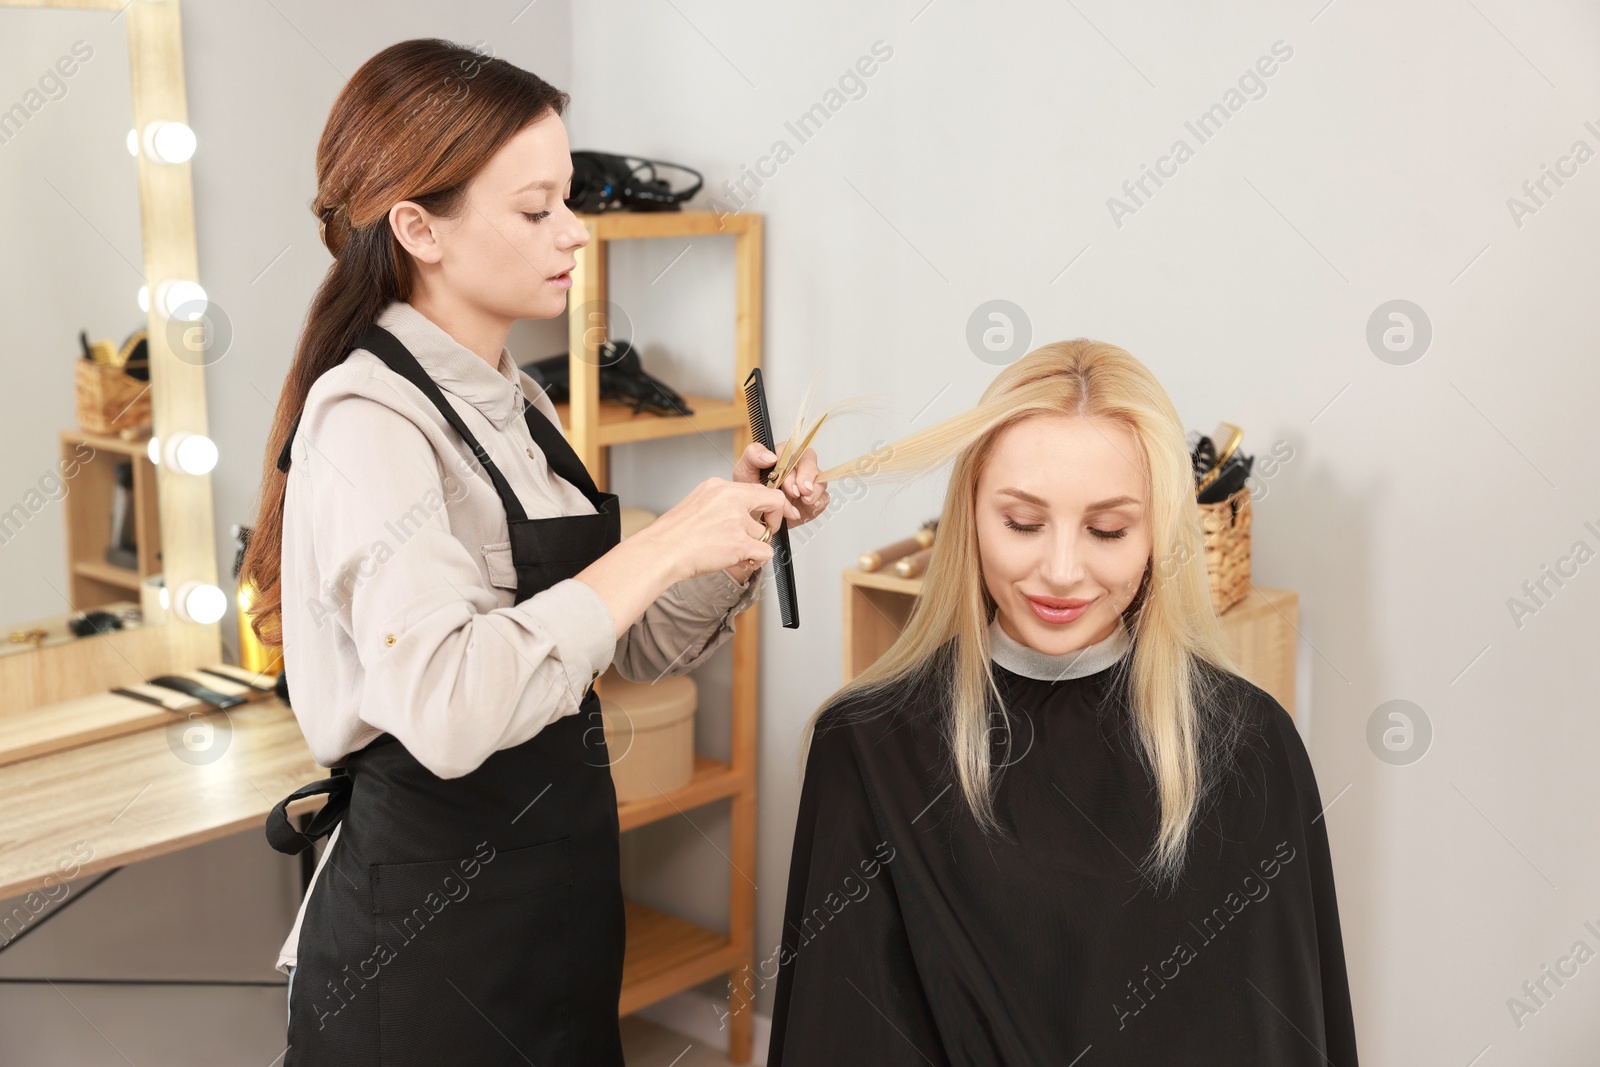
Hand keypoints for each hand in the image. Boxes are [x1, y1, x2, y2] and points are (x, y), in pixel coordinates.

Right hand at [635, 476, 788, 586]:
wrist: (661, 552)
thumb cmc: (672, 535)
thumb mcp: (697, 505)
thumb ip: (721, 506)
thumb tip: (739, 517)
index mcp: (718, 487)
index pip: (757, 488)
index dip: (767, 504)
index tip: (770, 513)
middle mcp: (730, 499)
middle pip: (773, 502)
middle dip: (773, 520)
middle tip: (766, 532)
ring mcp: (736, 520)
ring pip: (765, 533)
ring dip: (755, 545)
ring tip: (736, 553)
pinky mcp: (739, 542)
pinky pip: (766, 551)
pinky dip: (758, 559)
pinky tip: (743, 561)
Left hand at [732, 440, 830, 527]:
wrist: (753, 516)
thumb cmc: (749, 491)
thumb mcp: (744, 470)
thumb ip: (753, 456)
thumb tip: (770, 456)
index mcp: (782, 456)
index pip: (792, 450)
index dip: (791, 464)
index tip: (784, 479)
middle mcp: (797, 467)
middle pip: (809, 462)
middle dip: (805, 477)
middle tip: (797, 491)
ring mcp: (807, 482)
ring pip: (819, 478)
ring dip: (814, 489)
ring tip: (804, 500)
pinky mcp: (813, 498)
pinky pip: (823, 497)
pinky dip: (818, 501)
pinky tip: (809, 506)